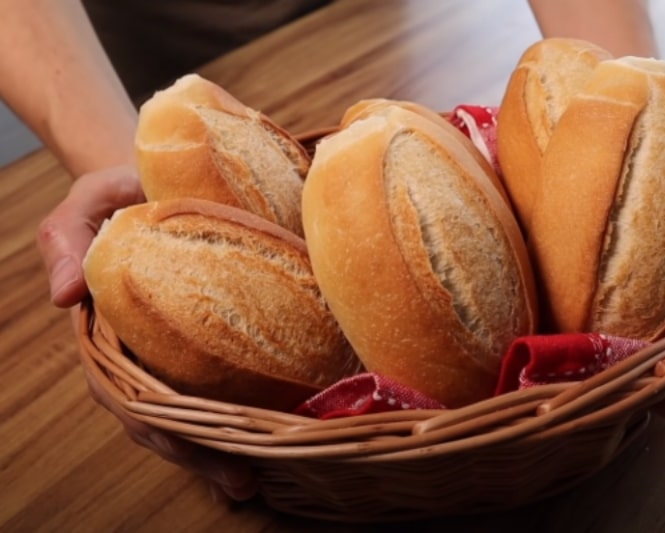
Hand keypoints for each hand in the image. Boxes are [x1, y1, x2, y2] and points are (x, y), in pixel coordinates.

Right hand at [37, 166, 257, 501]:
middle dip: (204, 451)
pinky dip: (260, 400)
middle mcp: (157, 348)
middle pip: (174, 414)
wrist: (169, 170)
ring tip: (261, 478)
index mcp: (121, 331)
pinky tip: (291, 425)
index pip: (131, 392)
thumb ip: (67, 240)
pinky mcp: (229, 328)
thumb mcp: (87, 204)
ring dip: (234, 442)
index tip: (187, 450)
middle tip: (241, 484)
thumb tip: (63, 295)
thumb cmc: (123, 190)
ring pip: (209, 402)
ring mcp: (192, 343)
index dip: (157, 425)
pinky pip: (243, 369)